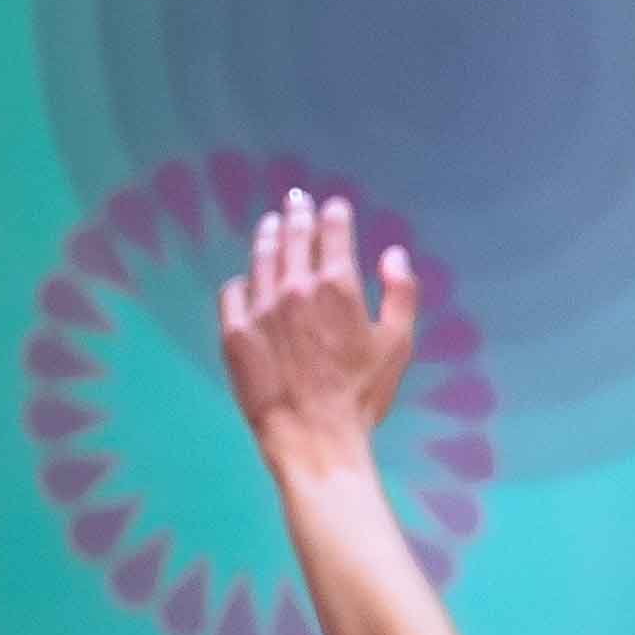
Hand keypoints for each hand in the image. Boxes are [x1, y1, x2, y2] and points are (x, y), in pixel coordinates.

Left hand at [219, 186, 417, 471]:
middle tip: (297, 200)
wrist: (313, 435)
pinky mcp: (235, 331)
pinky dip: (242, 280)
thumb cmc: (362, 395)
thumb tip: (394, 255)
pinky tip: (247, 279)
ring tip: (271, 223)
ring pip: (261, 258)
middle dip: (298, 213)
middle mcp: (295, 287)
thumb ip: (401, 294)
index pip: (334, 232)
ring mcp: (260, 307)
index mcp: (338, 286)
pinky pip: (233, 292)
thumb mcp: (398, 345)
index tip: (335, 205)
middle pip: (293, 236)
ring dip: (268, 235)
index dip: (335, 214)